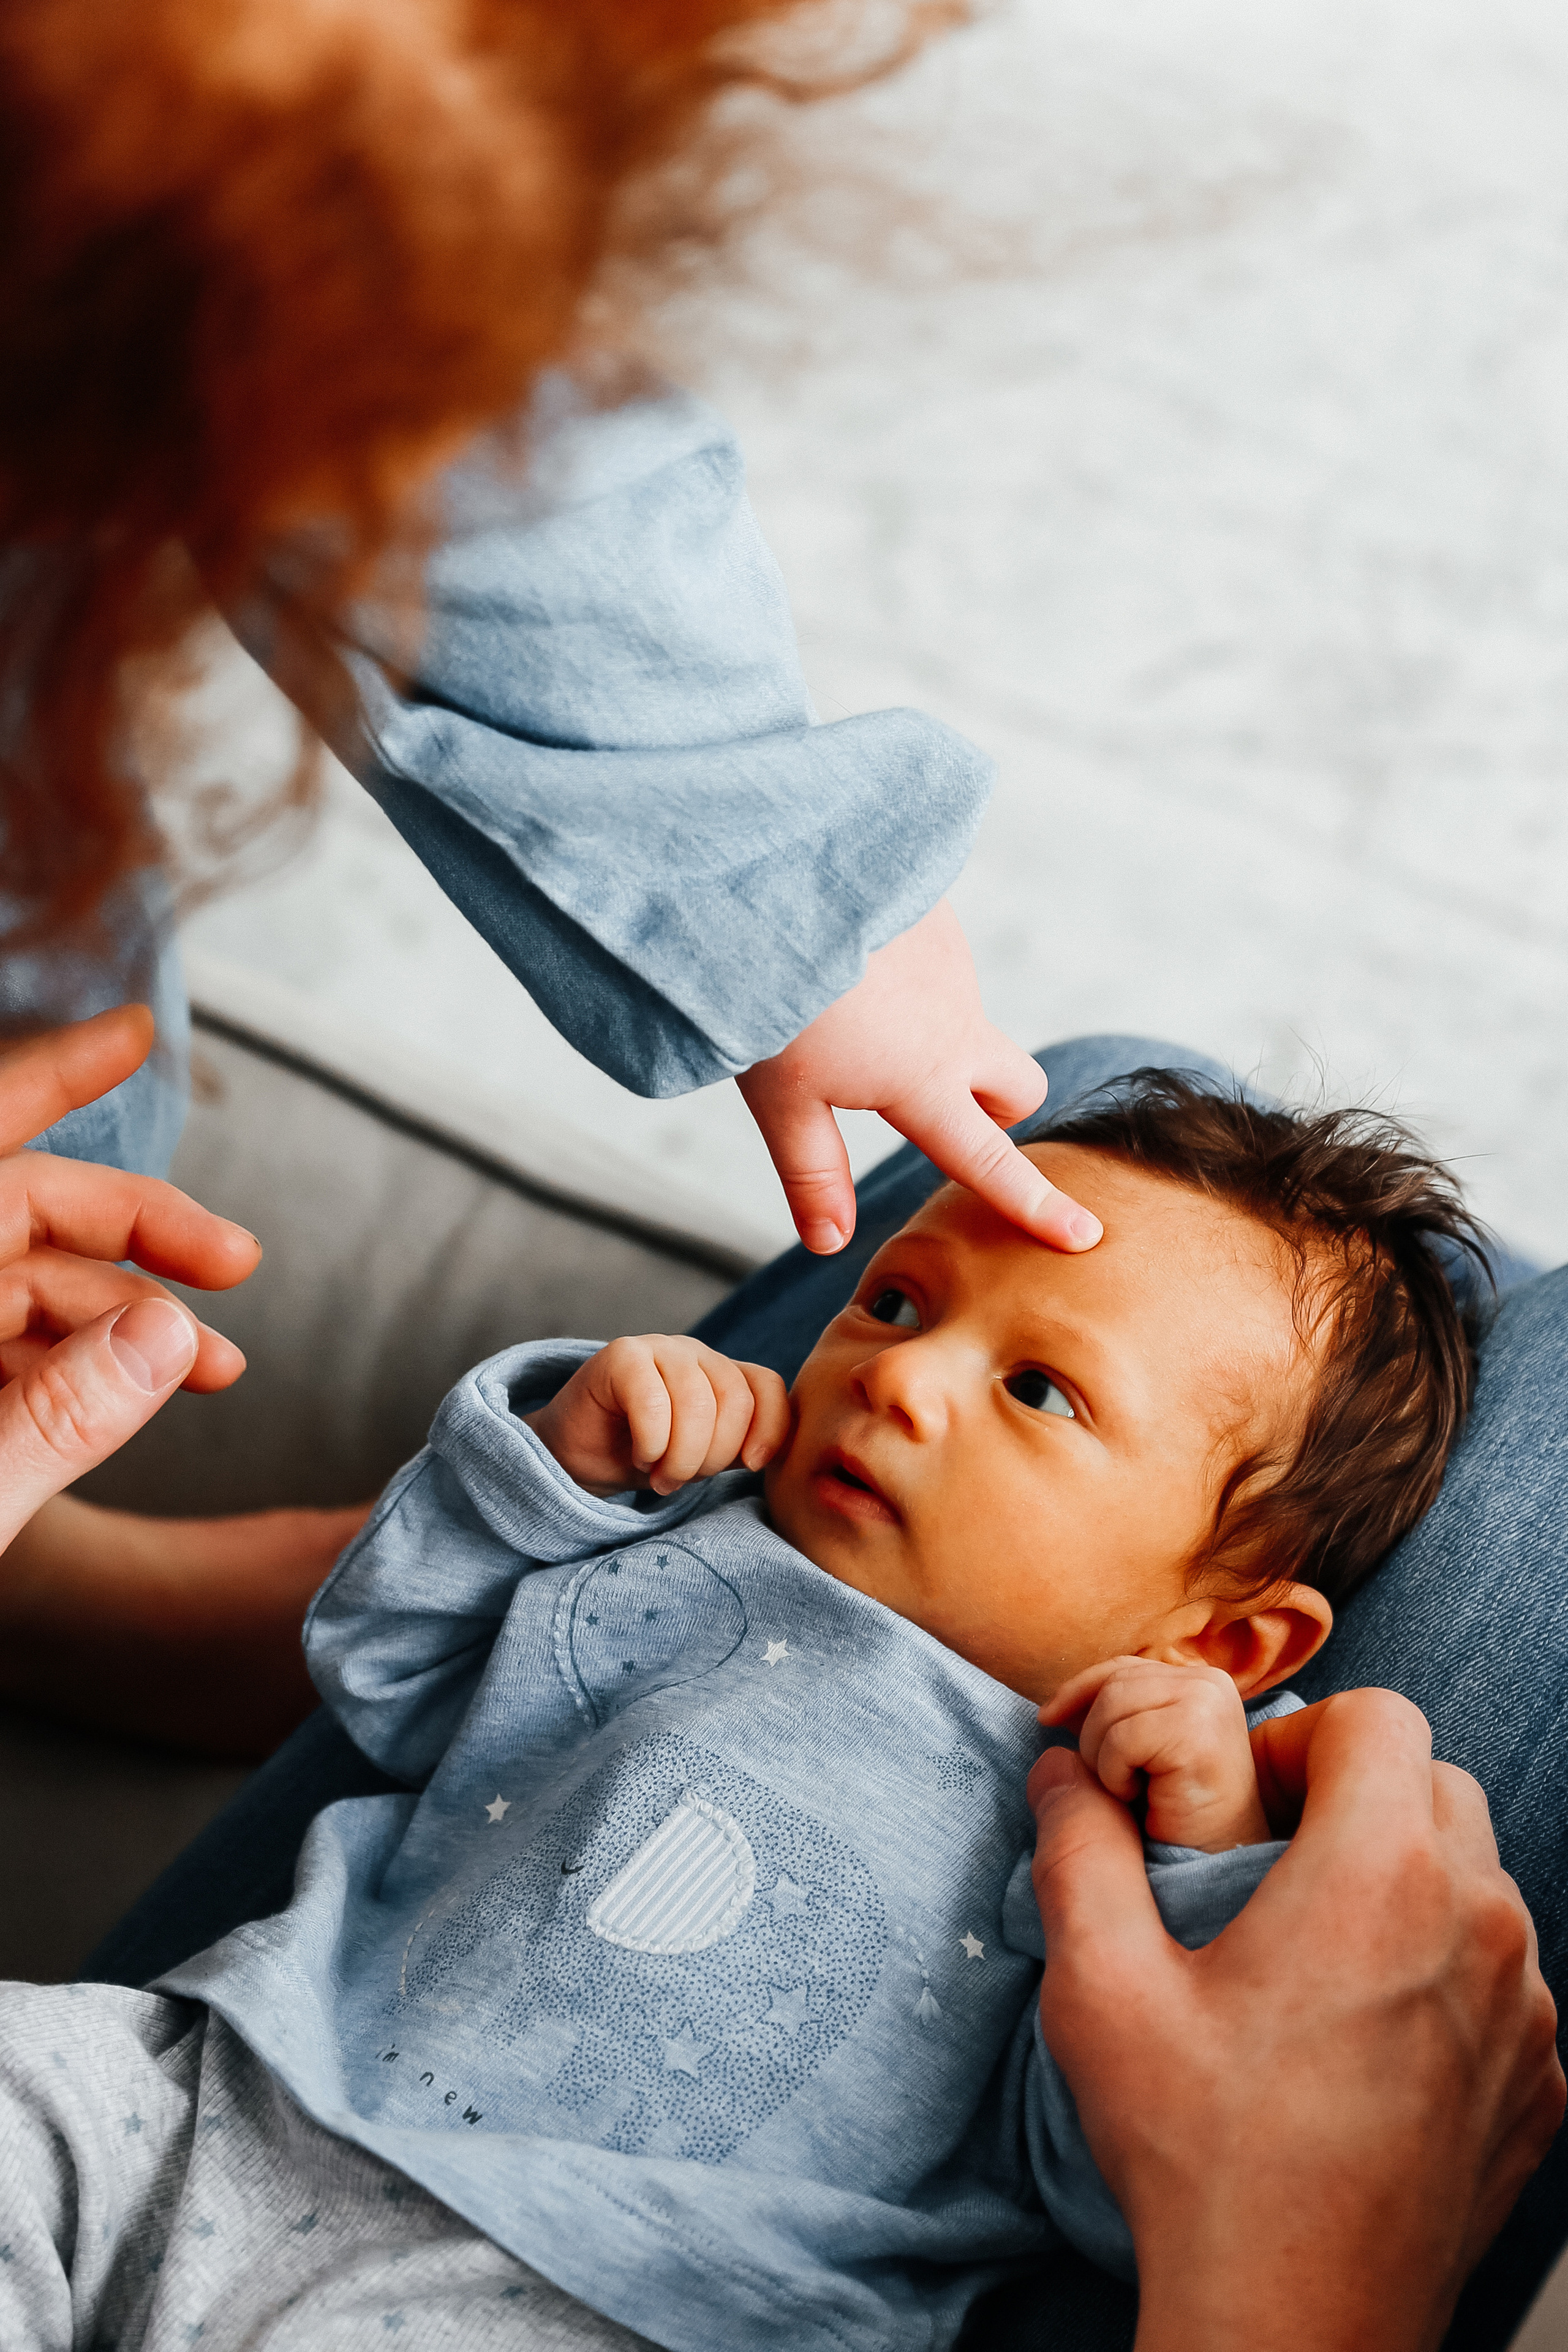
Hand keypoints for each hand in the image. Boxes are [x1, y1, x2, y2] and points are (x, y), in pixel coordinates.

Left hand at [0, 1006, 261, 1548]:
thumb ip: (56, 1418)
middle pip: (10, 1214)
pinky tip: (143, 1392)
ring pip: (10, 1293)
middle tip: (236, 1265)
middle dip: (133, 1231)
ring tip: (218, 1366)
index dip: (51, 1075)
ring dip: (119, 1318)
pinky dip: (73, 1370)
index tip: (133, 1035)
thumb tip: (169, 1333)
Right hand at [525, 1335, 789, 1497]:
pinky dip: (651, 1443)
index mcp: (723, 1372)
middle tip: (682, 1479)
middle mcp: (696, 1353)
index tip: (750, 1466)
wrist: (576, 1457)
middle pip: (735, 1400)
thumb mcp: (703, 1456)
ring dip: (681, 1457)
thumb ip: (739, 1447)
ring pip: (697, 1402)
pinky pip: (653, 1402)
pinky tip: (639, 1455)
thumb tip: (768, 1455)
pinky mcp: (622, 1355)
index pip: (767, 1387)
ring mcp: (659, 1347)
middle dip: (713, 1456)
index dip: (769, 1429)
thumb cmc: (643, 1456)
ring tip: (660, 1474)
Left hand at [736, 900, 1100, 1256]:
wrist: (773, 877)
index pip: (987, 1159)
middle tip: (933, 1110)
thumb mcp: (781, 1099)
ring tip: (844, 1012)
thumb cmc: (769, 997)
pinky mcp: (938, 916)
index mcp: (921, 1079)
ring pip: (966, 1021)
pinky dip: (909, 977)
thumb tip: (830, 1244)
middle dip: (996, 1111)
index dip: (1034, 1204)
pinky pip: (939, 964)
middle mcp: (957, 1023)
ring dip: (930, 1034)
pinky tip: (850, 962)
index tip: (1084, 1235)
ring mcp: (954, 965)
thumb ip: (813, 1172)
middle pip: (1019, 1088)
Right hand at [1028, 1689, 1563, 2351]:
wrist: (1293, 2328)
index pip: (1381, 1717)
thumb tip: (1060, 1772)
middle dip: (1356, 1795)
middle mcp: (1480, 1926)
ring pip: (1480, 1880)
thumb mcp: (1101, 1989)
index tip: (1249, 1805)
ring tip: (1313, 1957)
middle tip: (1272, 1866)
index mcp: (1381, 1875)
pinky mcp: (1540, 2088)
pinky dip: (1445, 1974)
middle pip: (1438, 1785)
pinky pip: (1503, 1979)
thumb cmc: (1200, 2158)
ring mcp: (1524, 2014)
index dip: (1302, 1738)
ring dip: (1406, 1881)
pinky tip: (1362, 2039)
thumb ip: (1081, 1851)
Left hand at [1041, 1655, 1268, 1850]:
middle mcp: (1209, 1681)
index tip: (1048, 1717)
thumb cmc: (1178, 1809)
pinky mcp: (1195, 1734)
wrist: (1221, 1859)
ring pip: (1111, 1706)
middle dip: (1093, 1733)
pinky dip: (1116, 1774)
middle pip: (1112, 1684)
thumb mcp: (1144, 1748)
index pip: (1122, 1668)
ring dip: (1104, 1756)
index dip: (1078, 1690)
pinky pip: (1121, 1739)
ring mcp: (1205, 1703)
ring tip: (1131, 1788)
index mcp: (1200, 1678)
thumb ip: (1113, 1716)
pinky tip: (1142, 1796)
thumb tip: (1053, 1709)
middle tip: (1113, 1779)